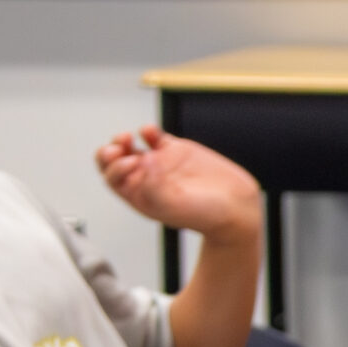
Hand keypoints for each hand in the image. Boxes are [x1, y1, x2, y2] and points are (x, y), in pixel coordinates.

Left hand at [95, 127, 260, 242]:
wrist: (236, 206)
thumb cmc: (205, 215)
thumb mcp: (171, 206)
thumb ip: (152, 184)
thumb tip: (143, 158)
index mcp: (139, 196)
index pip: (112, 177)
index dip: (114, 167)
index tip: (132, 164)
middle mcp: (146, 179)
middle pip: (114, 160)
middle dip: (111, 151)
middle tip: (119, 148)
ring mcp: (160, 163)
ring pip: (130, 146)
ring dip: (123, 139)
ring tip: (129, 138)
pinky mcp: (176, 151)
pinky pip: (153, 136)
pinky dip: (148, 131)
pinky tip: (151, 132)